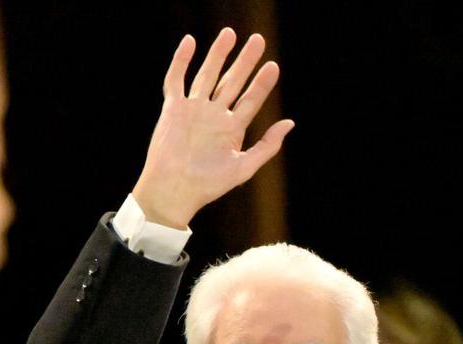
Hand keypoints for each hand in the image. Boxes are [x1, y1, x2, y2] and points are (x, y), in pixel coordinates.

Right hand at [132, 29, 293, 228]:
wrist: (173, 191)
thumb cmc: (206, 186)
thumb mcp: (243, 167)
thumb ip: (267, 146)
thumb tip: (290, 123)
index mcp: (230, 130)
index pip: (251, 100)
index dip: (262, 84)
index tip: (273, 66)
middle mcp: (213, 117)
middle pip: (232, 82)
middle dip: (245, 61)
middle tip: (258, 41)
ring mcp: (193, 111)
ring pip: (207, 75)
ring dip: (218, 55)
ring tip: (230, 34)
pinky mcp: (173, 110)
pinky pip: (176, 80)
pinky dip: (181, 61)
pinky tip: (190, 42)